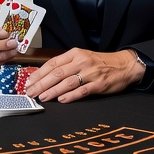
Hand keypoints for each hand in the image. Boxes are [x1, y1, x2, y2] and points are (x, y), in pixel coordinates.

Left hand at [23, 48, 143, 102]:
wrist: (124, 65)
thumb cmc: (100, 63)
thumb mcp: (82, 57)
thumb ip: (66, 65)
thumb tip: (45, 76)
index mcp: (75, 53)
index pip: (52, 63)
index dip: (39, 73)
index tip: (29, 82)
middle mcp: (81, 61)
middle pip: (57, 73)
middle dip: (41, 84)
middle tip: (30, 92)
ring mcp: (90, 73)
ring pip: (67, 82)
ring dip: (52, 91)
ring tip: (42, 97)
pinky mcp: (99, 84)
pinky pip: (81, 91)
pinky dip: (70, 96)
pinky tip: (61, 100)